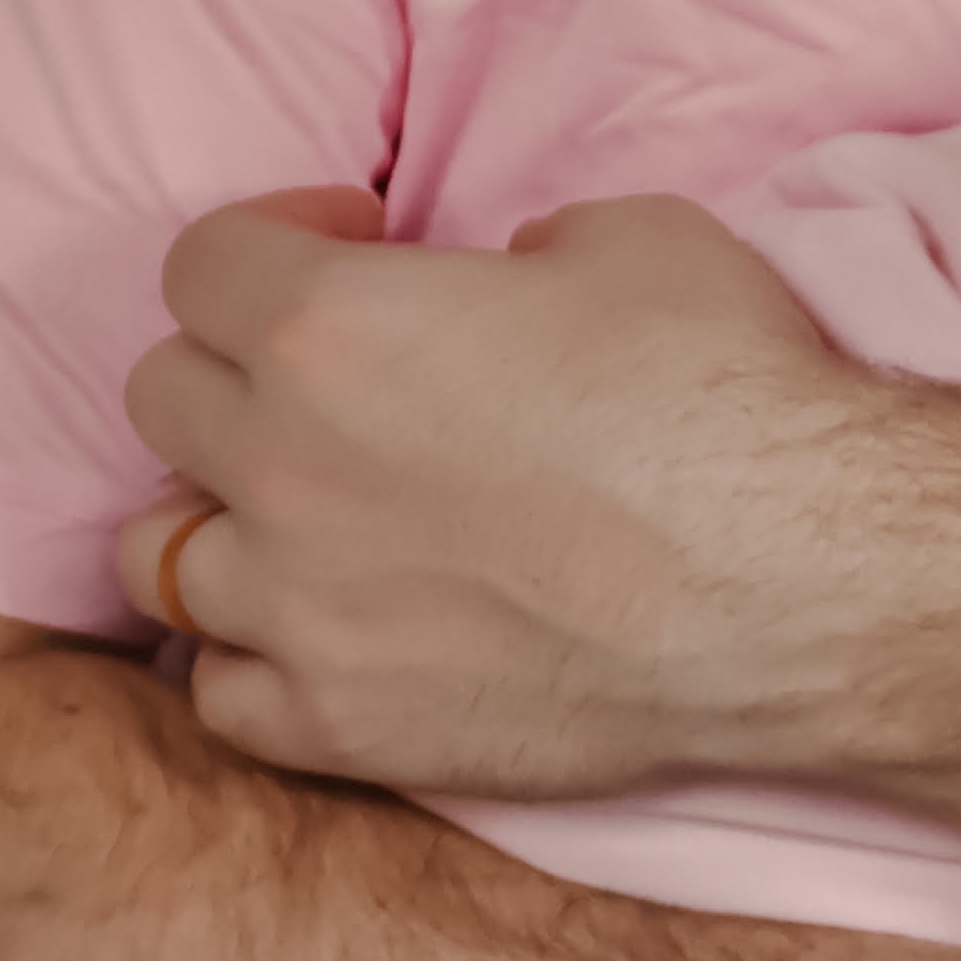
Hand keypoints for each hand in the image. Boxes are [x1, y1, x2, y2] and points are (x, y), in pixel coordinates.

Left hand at [123, 184, 960, 800]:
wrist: (800, 577)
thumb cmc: (728, 391)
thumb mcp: (640, 238)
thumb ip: (529, 248)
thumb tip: (508, 282)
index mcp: (331, 326)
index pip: (204, 264)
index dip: (275, 238)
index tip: (350, 244)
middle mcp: (279, 464)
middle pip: (166, 398)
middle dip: (240, 370)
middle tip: (341, 382)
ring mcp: (296, 608)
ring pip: (160, 555)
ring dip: (225, 519)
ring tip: (313, 518)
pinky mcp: (340, 722)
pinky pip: (221, 692)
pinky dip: (260, 656)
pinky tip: (333, 630)